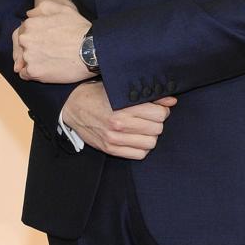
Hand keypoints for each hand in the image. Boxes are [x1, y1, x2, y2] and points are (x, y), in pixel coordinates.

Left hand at [15, 0, 94, 82]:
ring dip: (32, 62)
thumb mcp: (62, 9)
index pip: (21, 33)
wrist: (91, 51)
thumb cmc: (79, 29)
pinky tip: (45, 71)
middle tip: (47, 54)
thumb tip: (28, 14)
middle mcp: (26, 39)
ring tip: (48, 63)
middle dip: (30, 50)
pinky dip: (32, 74)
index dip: (32, 39)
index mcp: (30, 24)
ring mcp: (28, 56)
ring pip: (23, 61)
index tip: (42, 43)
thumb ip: (41, 9)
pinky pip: (25, 75)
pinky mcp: (34, 72)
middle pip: (21, 47)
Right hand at [60, 82, 176, 159]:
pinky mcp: (110, 149)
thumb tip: (172, 101)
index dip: (162, 110)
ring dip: (150, 136)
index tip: (157, 108)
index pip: (159, 114)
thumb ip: (148, 96)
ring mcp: (114, 139)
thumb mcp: (120, 90)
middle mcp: (120, 124)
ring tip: (142, 128)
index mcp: (123, 107)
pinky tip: (136, 138)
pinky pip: (139, 154)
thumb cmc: (97, 95)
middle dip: (157, 122)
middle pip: (157, 129)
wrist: (72, 108)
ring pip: (151, 143)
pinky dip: (142, 148)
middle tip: (149, 117)